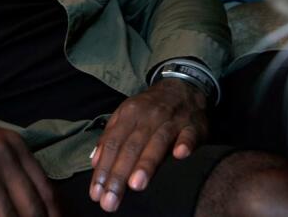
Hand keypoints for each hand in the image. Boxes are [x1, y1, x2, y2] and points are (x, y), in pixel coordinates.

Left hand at [89, 79, 208, 212]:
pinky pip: (189, 135)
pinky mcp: (193, 126)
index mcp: (128, 114)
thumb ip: (111, 138)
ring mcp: (171, 120)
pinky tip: (180, 155)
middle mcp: (148, 116)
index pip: (112, 144)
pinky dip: (184, 144)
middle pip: (130, 147)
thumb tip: (94, 162)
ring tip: (135, 185)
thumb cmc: (149, 108)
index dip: (103, 169)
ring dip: (146, 163)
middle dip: (119, 175)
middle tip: (110, 201)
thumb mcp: (126, 115)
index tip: (96, 193)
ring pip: (157, 142)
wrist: (182, 85)